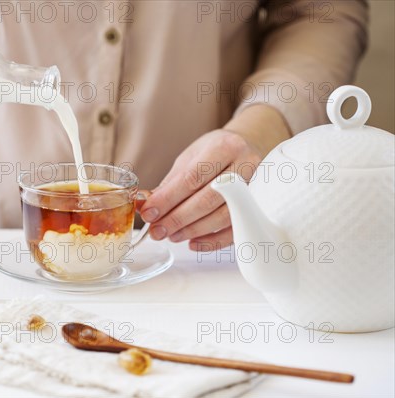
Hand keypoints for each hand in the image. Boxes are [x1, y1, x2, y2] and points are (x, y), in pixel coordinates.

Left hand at [140, 104, 290, 250]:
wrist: (249, 147)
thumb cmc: (215, 153)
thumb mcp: (190, 158)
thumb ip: (169, 183)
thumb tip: (144, 206)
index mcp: (224, 147)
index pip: (192, 177)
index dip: (168, 198)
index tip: (149, 212)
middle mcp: (245, 165)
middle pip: (208, 199)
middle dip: (178, 218)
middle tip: (157, 231)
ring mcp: (256, 188)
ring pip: (223, 217)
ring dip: (193, 230)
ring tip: (171, 236)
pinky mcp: (260, 208)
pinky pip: (236, 231)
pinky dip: (212, 241)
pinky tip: (192, 243)